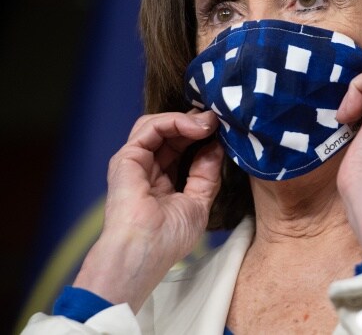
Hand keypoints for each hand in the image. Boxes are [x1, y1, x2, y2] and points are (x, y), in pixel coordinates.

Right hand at [73, 110, 222, 311]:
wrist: (144, 254)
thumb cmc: (168, 239)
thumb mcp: (198, 203)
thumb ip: (206, 174)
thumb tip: (216, 147)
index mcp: (162, 180)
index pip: (181, 147)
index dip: (201, 136)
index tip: (224, 130)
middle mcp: (146, 167)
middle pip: (170, 132)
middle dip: (196, 123)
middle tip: (219, 119)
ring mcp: (135, 161)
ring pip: (159, 124)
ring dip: (187, 119)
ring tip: (210, 122)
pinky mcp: (127, 156)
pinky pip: (151, 127)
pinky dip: (175, 121)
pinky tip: (196, 127)